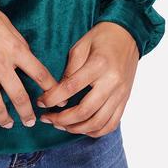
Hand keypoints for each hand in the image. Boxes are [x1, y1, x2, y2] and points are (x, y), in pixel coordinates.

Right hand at [0, 0, 58, 129]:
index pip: (40, 74)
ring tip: (8, 124)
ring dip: (5, 119)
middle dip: (27, 113)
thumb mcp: (6, 23)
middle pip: (20, 97)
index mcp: (15, 48)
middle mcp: (1, 64)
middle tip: (30, 121)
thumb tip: (25, 58)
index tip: (57, 101)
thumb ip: (17, 43)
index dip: (51, 90)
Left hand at [35, 22, 139, 136]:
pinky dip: (95, 131)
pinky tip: (80, 128)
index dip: (52, 98)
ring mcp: (121, 94)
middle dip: (61, 119)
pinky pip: (111, 124)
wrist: (127, 35)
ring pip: (98, 123)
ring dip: (76, 129)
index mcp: (99, 65)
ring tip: (60, 125)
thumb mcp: (80, 46)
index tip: (40, 102)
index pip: (71, 87)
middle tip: (47, 118)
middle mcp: (112, 82)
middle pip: (84, 111)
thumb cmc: (101, 38)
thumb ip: (70, 69)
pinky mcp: (125, 100)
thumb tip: (58, 92)